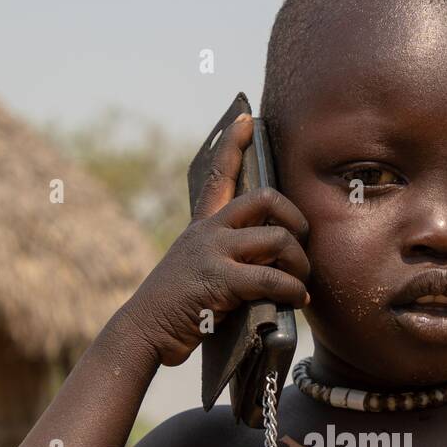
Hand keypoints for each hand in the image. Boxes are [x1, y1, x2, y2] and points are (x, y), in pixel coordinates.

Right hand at [121, 113, 310, 365]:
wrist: (144, 330)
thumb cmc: (176, 309)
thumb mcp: (198, 271)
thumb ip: (226, 259)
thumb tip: (268, 266)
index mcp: (202, 226)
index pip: (219, 175)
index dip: (233, 143)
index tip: (246, 115)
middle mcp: (207, 231)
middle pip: (266, 198)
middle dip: (297, 218)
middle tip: (303, 243)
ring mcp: (213, 252)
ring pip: (277, 238)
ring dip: (300, 262)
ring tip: (302, 282)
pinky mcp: (220, 280)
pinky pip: (272, 278)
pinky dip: (292, 290)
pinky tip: (297, 300)